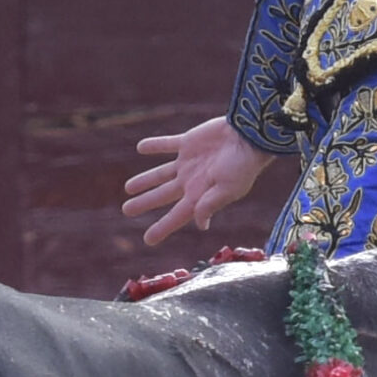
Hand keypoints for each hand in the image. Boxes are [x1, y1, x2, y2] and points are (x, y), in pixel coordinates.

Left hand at [124, 117, 281, 245]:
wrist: (250, 136)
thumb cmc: (243, 166)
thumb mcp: (228, 190)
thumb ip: (210, 205)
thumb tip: (199, 225)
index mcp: (199, 196)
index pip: (176, 216)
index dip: (162, 228)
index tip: (147, 240)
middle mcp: (192, 181)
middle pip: (163, 195)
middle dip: (144, 203)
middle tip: (126, 211)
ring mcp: (189, 162)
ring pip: (161, 174)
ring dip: (144, 180)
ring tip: (128, 188)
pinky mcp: (189, 143)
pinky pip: (167, 145)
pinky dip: (154, 146)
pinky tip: (141, 147)